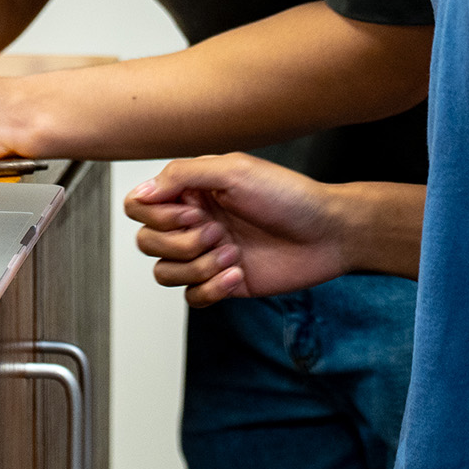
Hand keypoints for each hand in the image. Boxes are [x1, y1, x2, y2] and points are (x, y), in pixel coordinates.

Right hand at [126, 154, 351, 305]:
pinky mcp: (223, 284)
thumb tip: (140, 193)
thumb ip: (181, 176)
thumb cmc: (288, 195)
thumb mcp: (233, 170)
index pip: (139, 206)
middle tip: (218, 233)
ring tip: (232, 255)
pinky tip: (239, 274)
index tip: (193, 213)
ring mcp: (207, 255)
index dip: (157, 216)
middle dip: (180, 243)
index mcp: (191, 192)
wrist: (328, 233)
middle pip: (146, 242)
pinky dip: (211, 289)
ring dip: (196, 267)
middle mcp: (194, 222)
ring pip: (164, 272)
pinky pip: (191, 297)